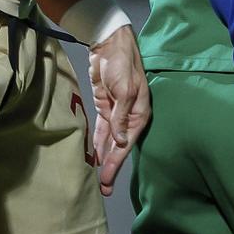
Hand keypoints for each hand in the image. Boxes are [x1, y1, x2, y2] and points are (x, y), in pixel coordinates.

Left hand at [86, 25, 149, 195]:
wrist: (109, 44)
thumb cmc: (122, 64)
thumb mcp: (124, 90)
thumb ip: (121, 117)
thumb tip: (121, 141)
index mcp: (139, 113)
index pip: (127, 143)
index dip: (117, 162)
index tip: (107, 179)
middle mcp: (129, 117)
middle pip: (119, 147)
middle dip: (111, 166)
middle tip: (103, 189)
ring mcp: (116, 113)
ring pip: (110, 141)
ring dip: (104, 158)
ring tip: (98, 179)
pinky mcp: (105, 107)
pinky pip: (101, 131)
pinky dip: (97, 144)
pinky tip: (94, 158)